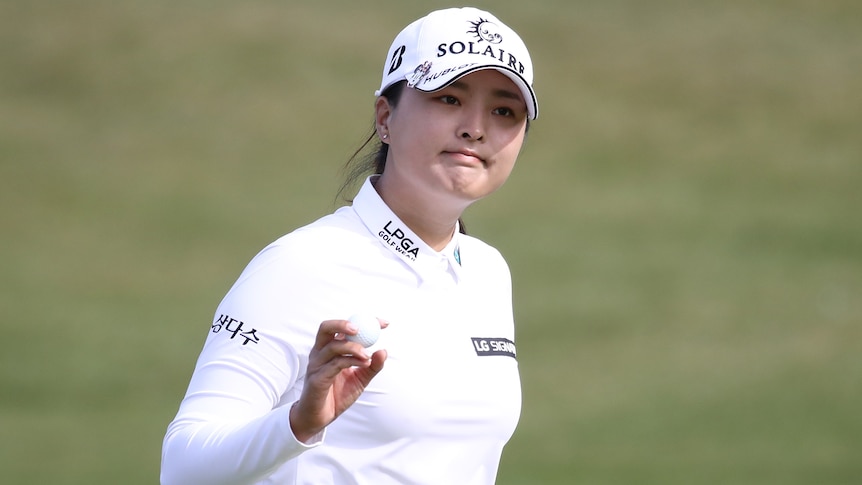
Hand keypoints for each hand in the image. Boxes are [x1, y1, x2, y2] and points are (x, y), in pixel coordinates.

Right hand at [289, 318, 387, 441]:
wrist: (319, 418)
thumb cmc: (337, 395)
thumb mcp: (360, 379)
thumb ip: (372, 366)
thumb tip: (384, 351)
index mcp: (329, 349)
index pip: (343, 327)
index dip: (364, 321)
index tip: (384, 323)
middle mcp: (320, 353)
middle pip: (326, 328)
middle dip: (343, 324)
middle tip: (361, 329)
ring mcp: (317, 365)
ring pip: (333, 346)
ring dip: (354, 347)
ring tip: (367, 356)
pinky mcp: (317, 378)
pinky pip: (335, 364)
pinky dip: (351, 361)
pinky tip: (364, 363)